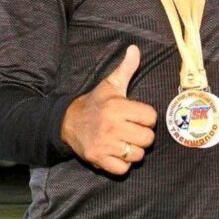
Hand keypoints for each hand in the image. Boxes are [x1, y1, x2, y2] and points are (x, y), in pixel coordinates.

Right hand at [60, 45, 156, 174]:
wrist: (67, 122)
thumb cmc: (95, 103)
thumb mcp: (110, 85)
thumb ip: (126, 69)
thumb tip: (135, 49)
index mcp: (117, 107)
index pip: (151, 117)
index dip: (147, 117)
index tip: (137, 116)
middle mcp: (111, 127)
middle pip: (147, 139)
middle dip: (143, 135)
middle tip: (133, 130)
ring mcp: (105, 145)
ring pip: (138, 155)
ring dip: (134, 150)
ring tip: (126, 142)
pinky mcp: (98, 160)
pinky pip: (123, 169)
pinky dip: (124, 164)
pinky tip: (118, 153)